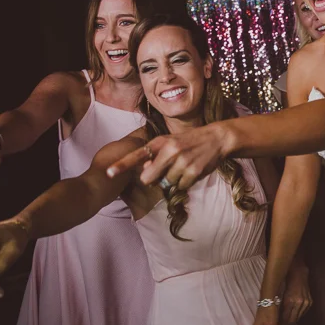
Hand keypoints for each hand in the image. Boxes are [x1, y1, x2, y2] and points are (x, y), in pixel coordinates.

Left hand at [106, 124, 227, 189]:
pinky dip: (186, 182)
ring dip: (173, 180)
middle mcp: (170, 151)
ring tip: (184, 166)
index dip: (122, 165)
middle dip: (153, 180)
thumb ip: (156, 155)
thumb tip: (145, 172)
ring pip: (167, 183)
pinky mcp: (194, 171)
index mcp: (161, 142)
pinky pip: (182, 186)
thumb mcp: (171, 142)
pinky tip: (192, 170)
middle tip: (164, 172)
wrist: (216, 139)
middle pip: (149, 178)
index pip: (137, 155)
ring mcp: (182, 162)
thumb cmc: (190, 141)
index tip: (108, 173)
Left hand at [281, 265, 312, 324]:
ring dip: (293, 320)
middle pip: (293, 320)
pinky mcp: (310, 302)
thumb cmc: (286, 281)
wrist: (298, 272)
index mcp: (290, 301)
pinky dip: (298, 314)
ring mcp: (306, 302)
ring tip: (287, 323)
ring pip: (299, 317)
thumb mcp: (280, 294)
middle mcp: (299, 303)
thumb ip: (279, 306)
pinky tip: (294, 315)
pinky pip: (304, 312)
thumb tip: (276, 318)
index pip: (285, 318)